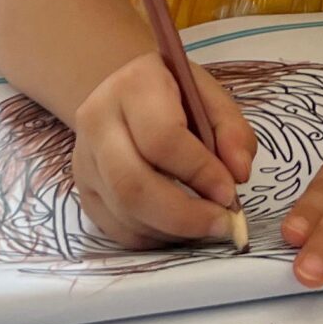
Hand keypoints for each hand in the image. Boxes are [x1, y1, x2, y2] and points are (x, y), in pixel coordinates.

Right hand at [70, 52, 257, 248]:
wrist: (125, 93)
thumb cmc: (173, 95)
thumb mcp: (209, 97)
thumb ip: (232, 131)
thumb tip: (239, 173)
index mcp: (133, 86)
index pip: (161, 139)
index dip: (199, 172)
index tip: (229, 192)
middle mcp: (97, 121)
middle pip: (132, 184)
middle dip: (184, 215)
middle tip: (221, 223)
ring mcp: (84, 159)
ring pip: (123, 211)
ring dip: (172, 230)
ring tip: (205, 224)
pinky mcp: (84, 190)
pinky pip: (116, 229)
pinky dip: (153, 237)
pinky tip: (178, 227)